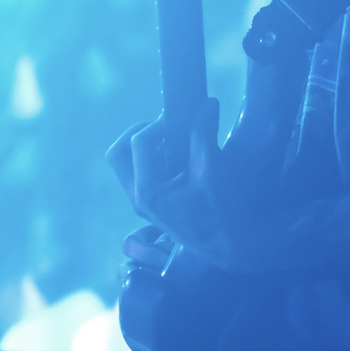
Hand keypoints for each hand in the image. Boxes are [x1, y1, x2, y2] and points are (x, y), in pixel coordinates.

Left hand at [108, 101, 268, 271]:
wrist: (231, 247)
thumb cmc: (222, 213)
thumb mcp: (212, 172)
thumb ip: (204, 136)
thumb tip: (206, 104)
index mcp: (148, 191)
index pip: (140, 142)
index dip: (160, 122)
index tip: (183, 116)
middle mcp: (139, 198)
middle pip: (118, 154)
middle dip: (138, 132)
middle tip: (164, 124)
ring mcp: (144, 204)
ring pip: (127, 165)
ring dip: (147, 146)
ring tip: (176, 140)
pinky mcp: (154, 206)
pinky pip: (143, 174)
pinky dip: (156, 159)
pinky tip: (182, 157)